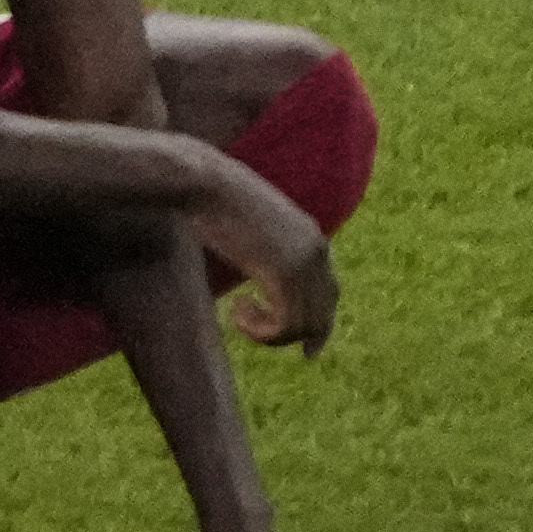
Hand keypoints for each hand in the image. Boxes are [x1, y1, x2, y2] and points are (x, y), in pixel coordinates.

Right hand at [198, 162, 340, 354]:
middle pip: (323, 313)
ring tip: (239, 317)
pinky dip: (262, 331)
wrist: (202, 181)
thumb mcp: (248, 226)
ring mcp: (304, 263)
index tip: (308, 348)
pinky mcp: (284, 273)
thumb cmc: (210, 197)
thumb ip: (264, 248)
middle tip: (287, 350)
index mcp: (311, 238)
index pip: (330, 292)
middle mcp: (317, 251)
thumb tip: (257, 267)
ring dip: (270, 333)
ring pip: (303, 325)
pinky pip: (285, 323)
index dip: (320, 323)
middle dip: (303, 336)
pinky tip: (237, 313)